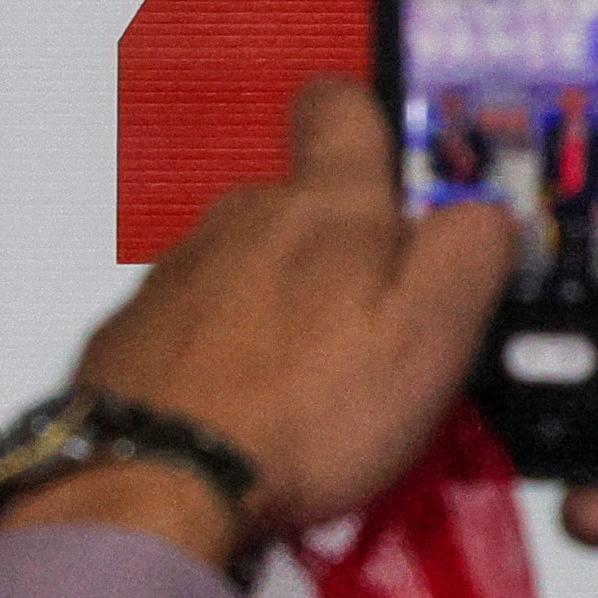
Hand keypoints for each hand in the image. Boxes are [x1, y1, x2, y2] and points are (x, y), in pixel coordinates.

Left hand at [1, 78, 517, 569]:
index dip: (362, 124)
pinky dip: (206, 354)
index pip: (339, 107)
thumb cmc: (309, 410)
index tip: (383, 176)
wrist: (150, 491)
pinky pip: (180, 326)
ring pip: (234, 264)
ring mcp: (167, 278)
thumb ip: (468, 252)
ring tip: (287, 385)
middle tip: (355, 330)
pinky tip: (222, 413)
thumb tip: (477, 213)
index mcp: (323, 205)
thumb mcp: (430, 332)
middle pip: (290, 202)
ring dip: (263, 303)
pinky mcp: (120, 339)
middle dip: (325, 245)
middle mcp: (235, 219)